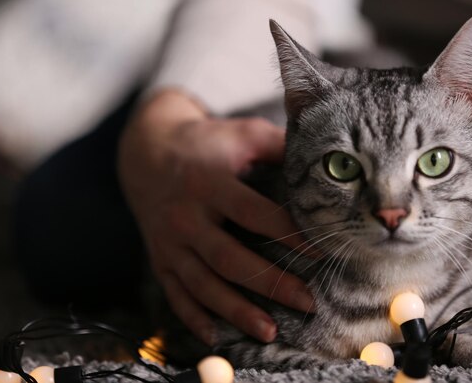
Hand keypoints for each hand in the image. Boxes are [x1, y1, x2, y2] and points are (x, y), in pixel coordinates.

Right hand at [118, 90, 313, 344]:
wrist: (146, 151)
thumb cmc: (207, 142)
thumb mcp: (242, 134)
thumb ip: (279, 146)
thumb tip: (325, 165)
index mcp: (208, 182)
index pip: (254, 214)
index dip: (289, 234)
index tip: (322, 253)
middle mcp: (185, 216)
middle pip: (229, 258)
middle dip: (270, 283)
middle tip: (308, 302)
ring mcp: (169, 242)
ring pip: (202, 284)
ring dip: (236, 311)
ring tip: (270, 332)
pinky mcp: (159, 258)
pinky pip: (175, 294)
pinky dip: (193, 318)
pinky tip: (216, 337)